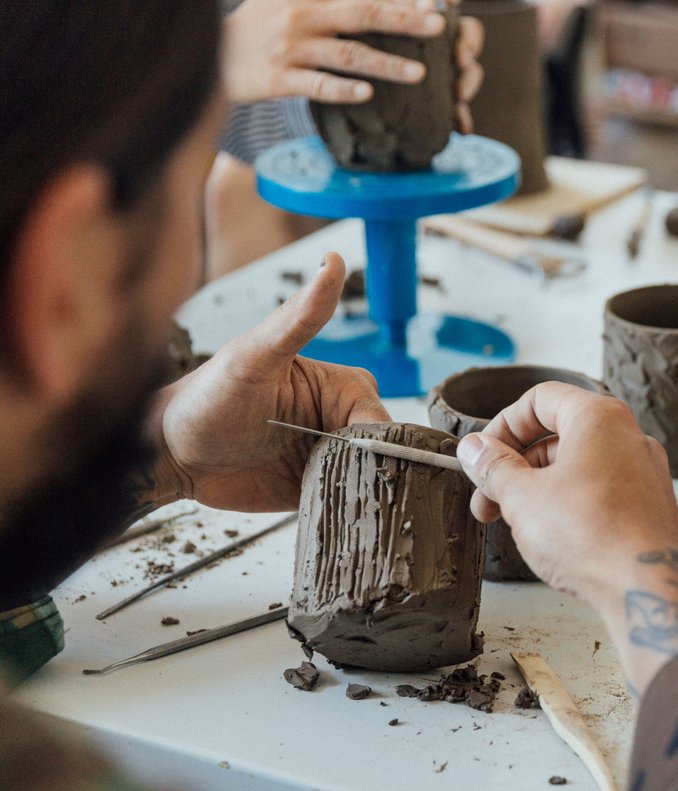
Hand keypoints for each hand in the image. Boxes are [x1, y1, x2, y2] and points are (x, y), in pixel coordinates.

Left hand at [150, 253, 389, 511]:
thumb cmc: (204, 398)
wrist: (167, 456)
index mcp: (338, 387)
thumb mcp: (255, 356)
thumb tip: (332, 261)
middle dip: (373, 467)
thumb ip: (299, 317)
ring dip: (364, 490)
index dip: (373, 437)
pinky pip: (349, 502)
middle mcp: (338, 421)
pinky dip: (351, 509)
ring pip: (371, 477)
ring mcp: (328, 457)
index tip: (352, 454)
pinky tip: (336, 512)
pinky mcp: (316, 490)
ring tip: (335, 499)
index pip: (378, 415)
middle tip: (343, 480)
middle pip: (381, 449)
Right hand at [223, 0, 485, 132]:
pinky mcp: (279, 79)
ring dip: (386, 63)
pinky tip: (367, 94)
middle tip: (438, 25)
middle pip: (361, 14)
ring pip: (347, 55)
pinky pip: (317, 86)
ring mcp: (291, 49)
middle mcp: (302, 16)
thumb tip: (363, 1)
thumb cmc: (258, 26)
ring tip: (420, 73)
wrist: (207, 50)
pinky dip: (343, 90)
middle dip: (403, 19)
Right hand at [457, 385, 677, 692]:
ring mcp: (644, 472)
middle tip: (486, 501)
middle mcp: (629, 437)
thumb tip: (474, 449)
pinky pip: (600, 492)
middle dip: (514, 467)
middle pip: (558, 435)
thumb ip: (493, 467)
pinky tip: (549, 538)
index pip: (540, 400)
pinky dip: (568, 505)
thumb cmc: (591, 534)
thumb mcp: (522, 497)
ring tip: (511, 525)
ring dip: (537, 489)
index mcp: (599, 417)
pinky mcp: (649, 506)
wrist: (648, 587)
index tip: (482, 458)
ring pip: (577, 467)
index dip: (502, 426)